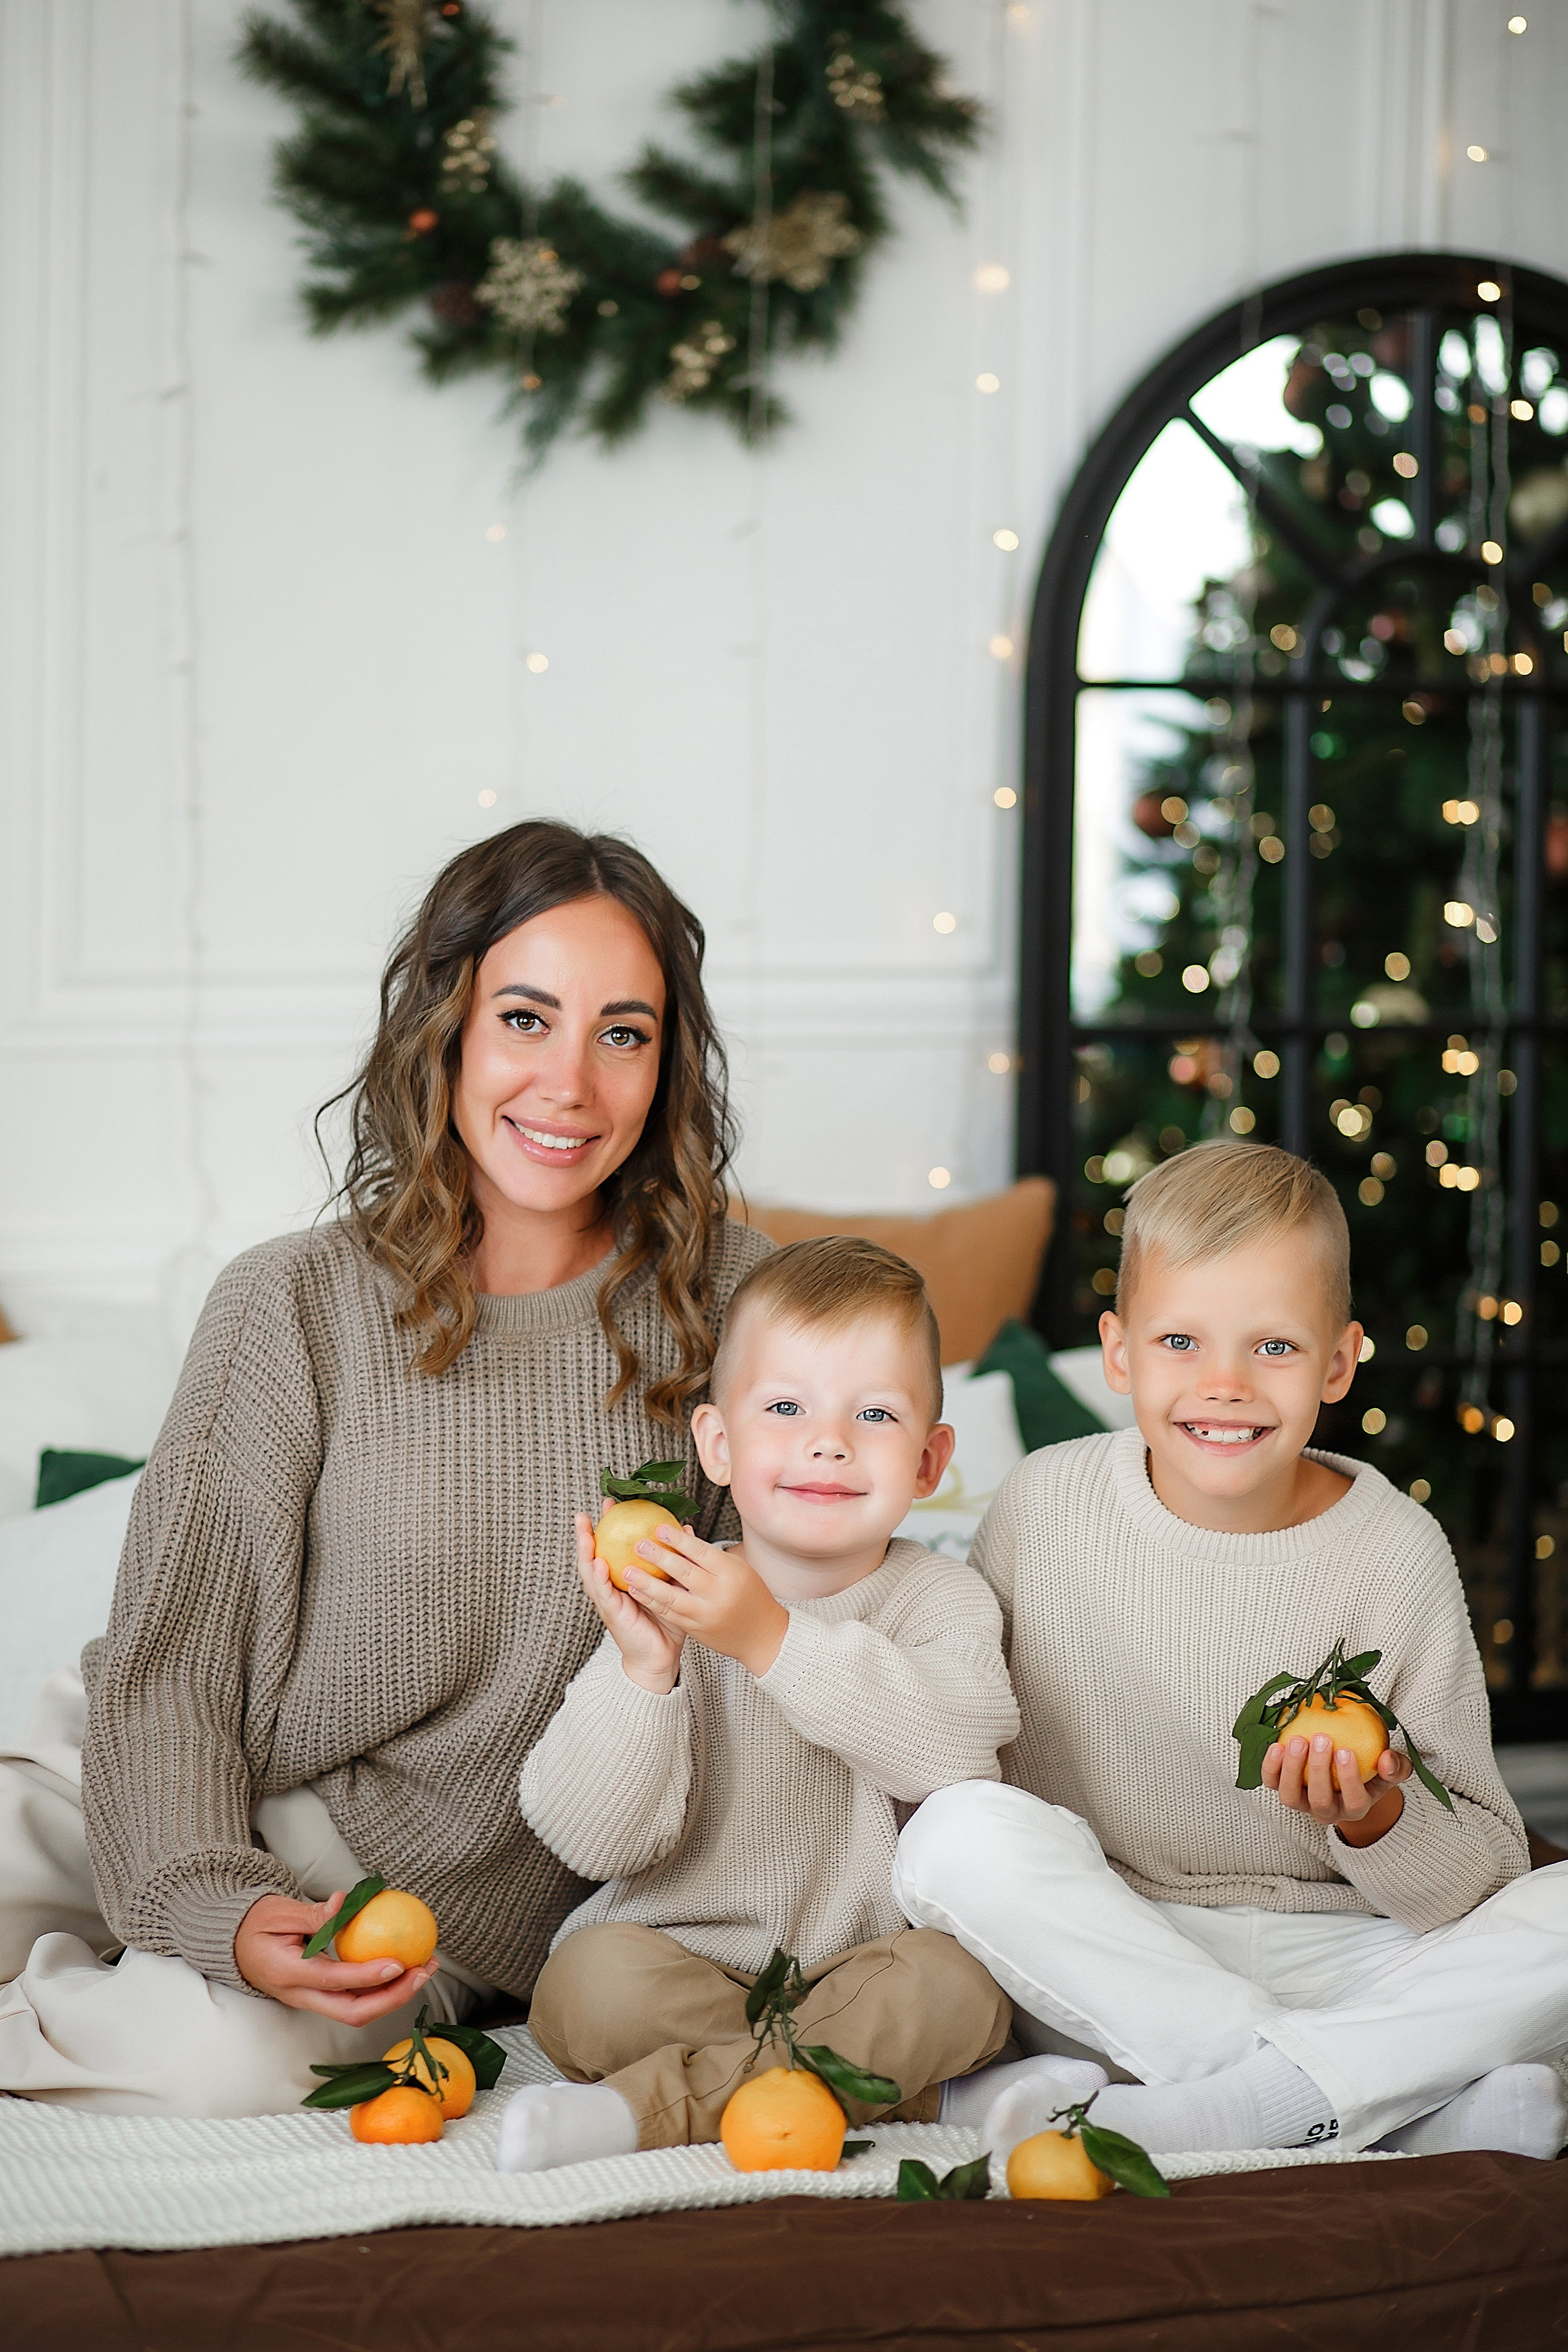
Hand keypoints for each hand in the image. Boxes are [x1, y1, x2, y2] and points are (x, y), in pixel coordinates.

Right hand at [234, 1890, 438, 2020]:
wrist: (235, 1947)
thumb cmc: (255, 1925)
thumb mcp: (277, 1911)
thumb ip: (311, 1913)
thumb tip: (343, 1903)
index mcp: (287, 1974)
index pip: (334, 1980)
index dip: (368, 1976)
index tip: (398, 1962)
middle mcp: (300, 1996)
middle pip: (352, 2012)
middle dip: (393, 1998)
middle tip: (423, 1971)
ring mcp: (311, 2001)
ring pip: (357, 2011)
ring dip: (394, 1995)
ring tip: (425, 1967)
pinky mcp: (321, 1997)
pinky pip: (355, 1999)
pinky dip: (383, 1988)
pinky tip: (407, 1967)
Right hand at [574, 1511, 683, 1694]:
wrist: (661, 1657)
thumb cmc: (666, 1622)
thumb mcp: (670, 1585)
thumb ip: (671, 1560)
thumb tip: (684, 1528)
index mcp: (622, 1580)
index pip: (611, 1548)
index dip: (608, 1527)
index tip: (609, 1503)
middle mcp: (611, 1588)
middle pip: (593, 1557)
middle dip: (586, 1535)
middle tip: (583, 1513)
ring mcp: (608, 1602)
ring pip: (591, 1574)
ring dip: (585, 1553)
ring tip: (584, 1533)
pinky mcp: (613, 1615)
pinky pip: (604, 1594)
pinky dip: (599, 1578)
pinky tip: (599, 1564)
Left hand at [624, 1522, 787, 1676]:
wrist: (761, 1636)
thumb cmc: (750, 1595)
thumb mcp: (738, 1569)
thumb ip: (710, 1555)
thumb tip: (683, 1534)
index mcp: (731, 1573)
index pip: (701, 1552)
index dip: (678, 1539)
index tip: (658, 1527)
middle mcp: (719, 1593)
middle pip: (684, 1571)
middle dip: (658, 1557)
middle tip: (638, 1543)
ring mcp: (706, 1614)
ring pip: (672, 1596)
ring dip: (647, 1583)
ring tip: (627, 1570)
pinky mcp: (697, 1629)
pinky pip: (670, 1614)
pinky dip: (652, 1602)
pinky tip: (636, 1591)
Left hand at [1262, 1732, 1412, 1845]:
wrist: (1345, 1774)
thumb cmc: (1370, 1770)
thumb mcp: (1389, 1769)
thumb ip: (1395, 1766)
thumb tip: (1387, 1760)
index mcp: (1355, 1808)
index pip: (1354, 1801)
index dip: (1349, 1779)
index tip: (1345, 1751)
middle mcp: (1327, 1811)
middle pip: (1320, 1801)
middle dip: (1318, 1771)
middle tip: (1321, 1739)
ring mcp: (1302, 1802)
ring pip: (1291, 1797)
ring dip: (1292, 1770)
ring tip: (1297, 1741)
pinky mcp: (1283, 1789)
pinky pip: (1272, 1783)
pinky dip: (1270, 1767)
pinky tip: (1276, 1745)